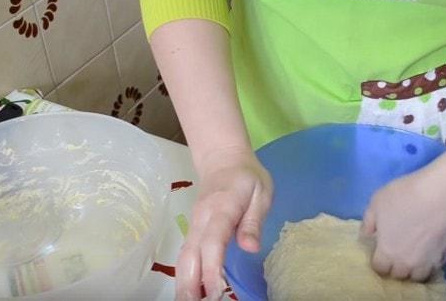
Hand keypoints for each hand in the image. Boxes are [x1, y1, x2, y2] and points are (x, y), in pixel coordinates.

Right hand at [176, 148, 272, 300]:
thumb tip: (250, 247)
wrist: (222, 159)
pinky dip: (185, 274)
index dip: (212, 268)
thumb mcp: (261, 192)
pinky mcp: (193, 230)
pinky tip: (190, 292)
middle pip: (190, 254)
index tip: (215, 291)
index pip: (213, 242)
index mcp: (222, 208)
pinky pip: (186, 254)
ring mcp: (194, 224)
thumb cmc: (247, 177)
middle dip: (190, 284)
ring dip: (184, 283)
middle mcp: (201, 219)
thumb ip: (254, 220)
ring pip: (184, 257)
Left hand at [360, 170, 445, 281]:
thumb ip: (368, 223)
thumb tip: (367, 236)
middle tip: (395, 253)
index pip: (380, 269)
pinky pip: (436, 266)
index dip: (378, 262)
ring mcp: (429, 261)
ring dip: (413, 269)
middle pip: (399, 275)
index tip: (380, 252)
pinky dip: (430, 263)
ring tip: (412, 256)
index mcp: (388, 252)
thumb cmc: (405, 195)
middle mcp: (407, 263)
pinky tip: (429, 250)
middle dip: (395, 267)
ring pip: (419, 276)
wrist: (443, 193)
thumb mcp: (376, 202)